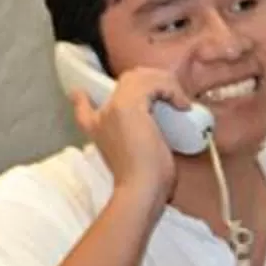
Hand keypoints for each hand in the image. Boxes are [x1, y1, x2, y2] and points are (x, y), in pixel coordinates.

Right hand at [73, 65, 194, 211]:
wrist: (139, 188)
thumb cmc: (143, 179)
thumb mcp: (137, 153)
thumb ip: (139, 137)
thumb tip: (153, 129)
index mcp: (95, 127)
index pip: (83, 103)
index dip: (86, 95)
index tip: (87, 92)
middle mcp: (102, 113)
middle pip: (127, 79)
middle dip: (153, 80)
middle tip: (172, 95)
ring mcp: (115, 107)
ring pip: (141, 76)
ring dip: (166, 84)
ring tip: (180, 101)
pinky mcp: (129, 106)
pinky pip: (154, 83)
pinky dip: (172, 90)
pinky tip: (182, 105)